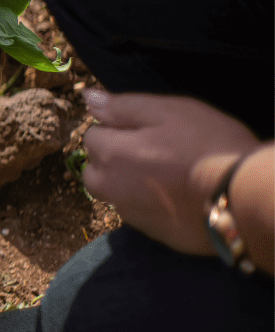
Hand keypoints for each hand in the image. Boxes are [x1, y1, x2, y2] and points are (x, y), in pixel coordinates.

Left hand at [82, 90, 259, 255]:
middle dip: (110, 160)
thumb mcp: (166, 112)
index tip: (143, 129)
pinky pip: (138, 214)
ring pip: (114, 195)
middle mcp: (113, 188)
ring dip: (125, 183)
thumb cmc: (207, 146)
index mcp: (111, 155)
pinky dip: (147, 204)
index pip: (91, 137)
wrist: (244, 197)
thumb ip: (122, 106)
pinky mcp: (155, 233)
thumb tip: (88, 98)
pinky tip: (173, 195)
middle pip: (94, 171)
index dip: (115, 129)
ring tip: (162, 174)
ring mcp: (133, 215)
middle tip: (148, 151)